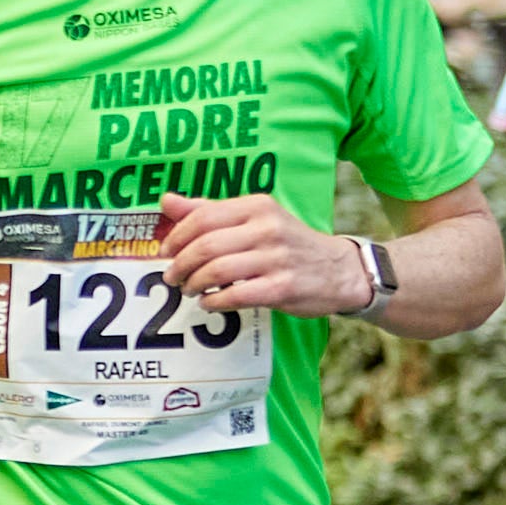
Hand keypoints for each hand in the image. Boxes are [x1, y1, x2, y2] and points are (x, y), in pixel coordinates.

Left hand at [158, 190, 361, 314]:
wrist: (340, 270)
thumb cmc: (286, 243)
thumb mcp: (254, 218)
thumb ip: (209, 210)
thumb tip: (166, 201)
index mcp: (258, 206)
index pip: (202, 217)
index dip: (176, 237)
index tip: (165, 252)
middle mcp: (268, 228)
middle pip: (205, 246)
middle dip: (180, 264)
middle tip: (172, 277)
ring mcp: (277, 258)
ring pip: (216, 271)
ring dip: (193, 284)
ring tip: (189, 289)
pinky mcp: (283, 287)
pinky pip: (235, 296)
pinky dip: (213, 302)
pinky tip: (209, 303)